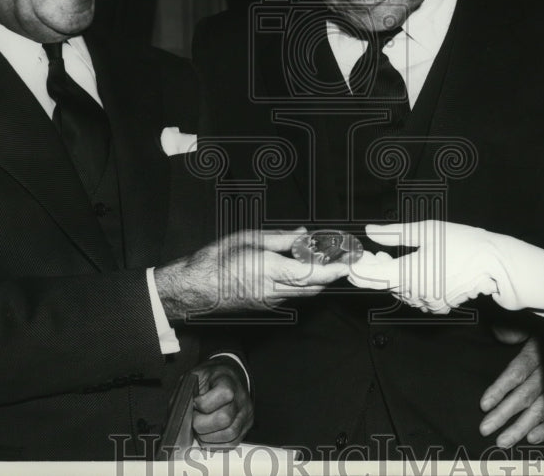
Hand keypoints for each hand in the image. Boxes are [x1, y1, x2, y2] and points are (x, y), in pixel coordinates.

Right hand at [155, 228, 349, 317]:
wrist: (194, 288)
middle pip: (313, 286)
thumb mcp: (248, 239)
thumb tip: (303, 236)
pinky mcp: (266, 306)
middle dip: (333, 274)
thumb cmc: (216, 260)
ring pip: (305, 293)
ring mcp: (270, 302)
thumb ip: (279, 239)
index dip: (333, 270)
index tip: (349, 262)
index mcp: (268, 270)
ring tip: (332, 262)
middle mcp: (273, 291)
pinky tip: (307, 270)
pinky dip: (305, 283)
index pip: (310, 274)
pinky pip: (293, 296)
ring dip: (321, 280)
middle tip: (346, 259)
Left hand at [190, 358, 252, 447]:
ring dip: (208, 437)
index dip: (204, 403)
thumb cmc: (209, 380)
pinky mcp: (245, 428)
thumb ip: (185, 391)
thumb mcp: (195, 376)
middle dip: (202, 424)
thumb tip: (176, 411)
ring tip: (199, 429)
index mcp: (228, 381)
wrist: (226, 379)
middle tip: (194, 420)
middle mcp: (241, 398)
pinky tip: (207, 435)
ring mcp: (245, 414)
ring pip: (229, 434)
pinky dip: (215, 444)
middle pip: (225, 418)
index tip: (194, 403)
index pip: (224, 394)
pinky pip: (232, 443)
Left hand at [355, 221, 543, 313]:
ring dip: (392, 277)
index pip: (370, 276)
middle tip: (374, 253)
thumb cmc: (461, 242)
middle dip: (374, 270)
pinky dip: (409, 285)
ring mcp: (426, 303)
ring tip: (394, 259)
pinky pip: (415, 297)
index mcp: (407, 274)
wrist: (493, 263)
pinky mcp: (438, 306)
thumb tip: (369, 232)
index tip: (351, 258)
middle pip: (383, 284)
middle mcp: (414, 294)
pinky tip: (415, 271)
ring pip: (398, 291)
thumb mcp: (425, 230)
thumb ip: (393, 234)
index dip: (357, 268)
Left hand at [479, 337, 543, 446]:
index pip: (517, 372)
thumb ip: (515, 330)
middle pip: (526, 395)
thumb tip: (498, 334)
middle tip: (486, 428)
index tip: (484, 404)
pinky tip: (531, 438)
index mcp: (539, 351)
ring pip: (542, 409)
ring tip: (503, 440)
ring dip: (522, 427)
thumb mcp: (534, 324)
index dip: (500, 388)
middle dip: (505, 414)